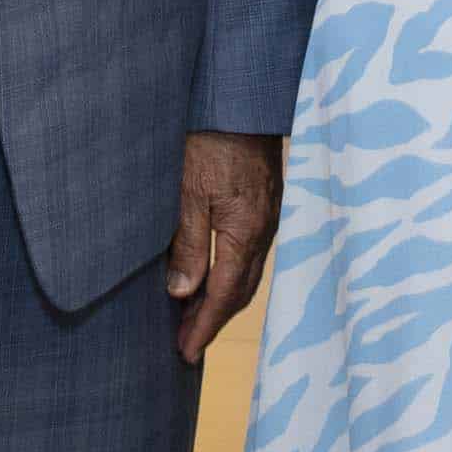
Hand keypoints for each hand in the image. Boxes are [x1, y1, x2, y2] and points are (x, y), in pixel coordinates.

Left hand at [169, 130, 282, 362]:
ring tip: (195, 317)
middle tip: (186, 344)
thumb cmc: (211, 140)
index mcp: (244, 232)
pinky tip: (214, 274)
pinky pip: (251, 253)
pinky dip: (231, 274)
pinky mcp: (265, 203)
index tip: (185, 352)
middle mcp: (263, 230)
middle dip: (212, 321)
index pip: (222, 294)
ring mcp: (268, 216)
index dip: (203, 326)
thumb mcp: (188, 191)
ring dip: (222, 300)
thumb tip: (183, 293)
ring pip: (247, 274)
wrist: (243, 99)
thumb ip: (188, 244)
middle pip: (240, 291)